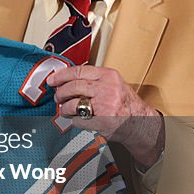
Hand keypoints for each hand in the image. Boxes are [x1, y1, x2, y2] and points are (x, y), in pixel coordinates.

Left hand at [47, 65, 163, 166]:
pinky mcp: (102, 121)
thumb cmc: (126, 104)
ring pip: (72, 104)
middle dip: (60, 93)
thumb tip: (67, 79)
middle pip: (72, 87)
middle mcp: (107, 89)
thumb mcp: (113, 84)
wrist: (141, 123)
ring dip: (65, 109)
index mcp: (108, 76)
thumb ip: (93, 79)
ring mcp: (105, 105)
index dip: (60, 75)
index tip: (52, 80)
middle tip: (58, 97)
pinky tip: (80, 119)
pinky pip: (78, 120)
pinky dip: (75, 121)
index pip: (78, 71)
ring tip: (66, 110)